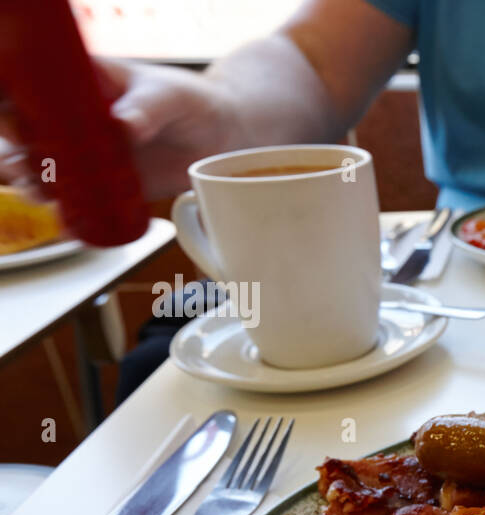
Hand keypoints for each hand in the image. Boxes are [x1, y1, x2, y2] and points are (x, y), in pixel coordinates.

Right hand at [0, 58, 238, 200]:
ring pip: (43, 168)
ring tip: (42, 193)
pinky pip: (77, 199)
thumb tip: (123, 125)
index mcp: (80, 82)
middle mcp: (75, 118)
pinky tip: (66, 222)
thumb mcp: (171, 97)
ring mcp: (87, 153)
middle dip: (14, 151)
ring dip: (33, 183)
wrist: (224, 136)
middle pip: (24, 132)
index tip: (15, 123)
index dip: (11, 105)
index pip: (27, 85)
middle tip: (26, 166)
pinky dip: (67, 212)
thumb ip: (148, 108)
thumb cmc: (194, 103)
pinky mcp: (106, 184)